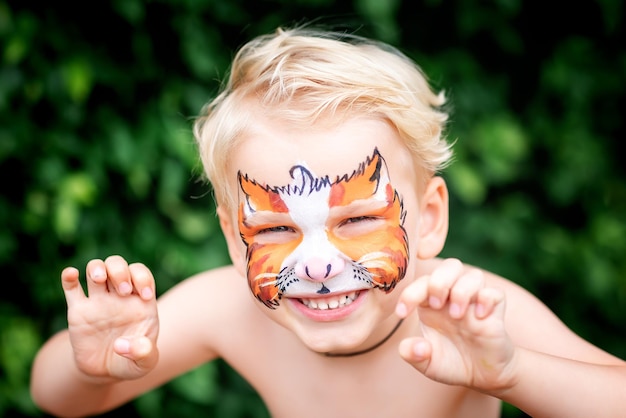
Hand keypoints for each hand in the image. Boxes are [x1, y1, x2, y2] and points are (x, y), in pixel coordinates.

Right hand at [61, 255, 158, 380]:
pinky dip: (69, 277)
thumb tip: (122, 345)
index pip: (141, 274)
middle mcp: (118, 296)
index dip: (143, 278)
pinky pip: (71, 287)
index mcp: (140, 302)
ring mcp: (98, 301)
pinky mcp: (78, 311)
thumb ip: (144, 354)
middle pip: (117, 265)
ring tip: (99, 279)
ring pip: (95, 269)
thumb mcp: (144, 364)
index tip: (145, 296)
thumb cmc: (130, 362)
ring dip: (97, 268)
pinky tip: (71, 274)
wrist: (105, 372)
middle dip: (120, 271)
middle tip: (123, 291)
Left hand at [395, 258, 515, 392]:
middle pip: (450, 266)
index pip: (422, 283)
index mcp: (432, 303)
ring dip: (462, 290)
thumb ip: (414, 355)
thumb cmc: (451, 362)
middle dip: (439, 281)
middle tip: (436, 305)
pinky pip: (495, 293)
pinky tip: (480, 318)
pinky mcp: (496, 312)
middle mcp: (454, 297)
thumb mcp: (427, 364)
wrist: (482, 378)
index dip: (409, 293)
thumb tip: (409, 348)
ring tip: (456, 315)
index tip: (401, 313)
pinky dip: (486, 300)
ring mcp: (476, 302)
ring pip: (474, 275)